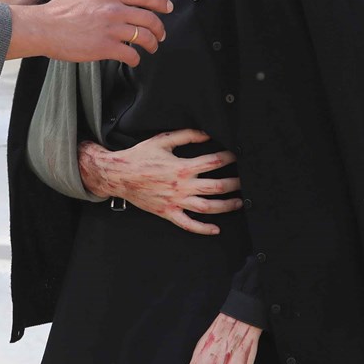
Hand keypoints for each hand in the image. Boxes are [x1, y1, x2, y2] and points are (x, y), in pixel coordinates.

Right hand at [6, 0, 170, 65]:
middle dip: (159, 28)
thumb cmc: (62, 9)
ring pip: (144, 37)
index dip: (161, 2)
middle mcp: (114, 8)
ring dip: (152, 44)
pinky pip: (131, 54)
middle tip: (161, 35)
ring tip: (151, 48)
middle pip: (149, 18)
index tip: (168, 8)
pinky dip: (136, 59)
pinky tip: (133, 60)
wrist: (44, 27)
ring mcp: (110, 28)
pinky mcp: (105, 47)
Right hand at [79, 131, 241, 234]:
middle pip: (216, 187)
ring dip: (226, 206)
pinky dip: (203, 229)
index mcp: (182, 167)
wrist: (119, 175)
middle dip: (234, 184)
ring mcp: (176, 202)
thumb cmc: (140, 156)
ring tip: (238, 202)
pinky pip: (188, 224)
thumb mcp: (162, 140)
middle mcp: (181, 186)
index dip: (228, 158)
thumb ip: (186, 135)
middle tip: (245, 181)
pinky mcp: (168, 213)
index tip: (236, 156)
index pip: (212, 162)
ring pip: (207, 207)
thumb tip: (206, 133)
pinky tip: (216, 229)